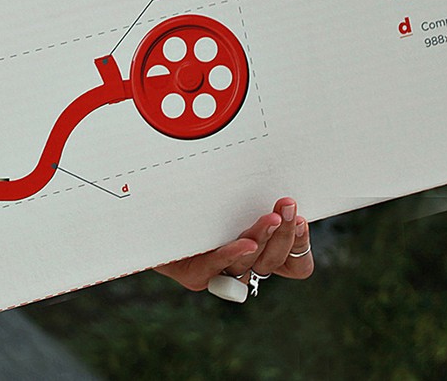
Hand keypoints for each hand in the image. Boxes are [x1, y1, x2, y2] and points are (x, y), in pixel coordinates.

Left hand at [154, 197, 313, 291]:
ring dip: (263, 238)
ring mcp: (219, 274)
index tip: (300, 218)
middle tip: (287, 206)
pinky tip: (245, 243)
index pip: (296, 265)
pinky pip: (218, 265)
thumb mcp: (228, 194)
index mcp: (258, 254)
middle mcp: (242, 267)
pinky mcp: (196, 275)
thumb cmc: (193, 200)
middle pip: (275, 261)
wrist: (146, 215)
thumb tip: (280, 172)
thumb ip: (251, 194)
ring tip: (271, 218)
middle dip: (286, 234)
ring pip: (250, 263)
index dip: (300, 245)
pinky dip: (233, 252)